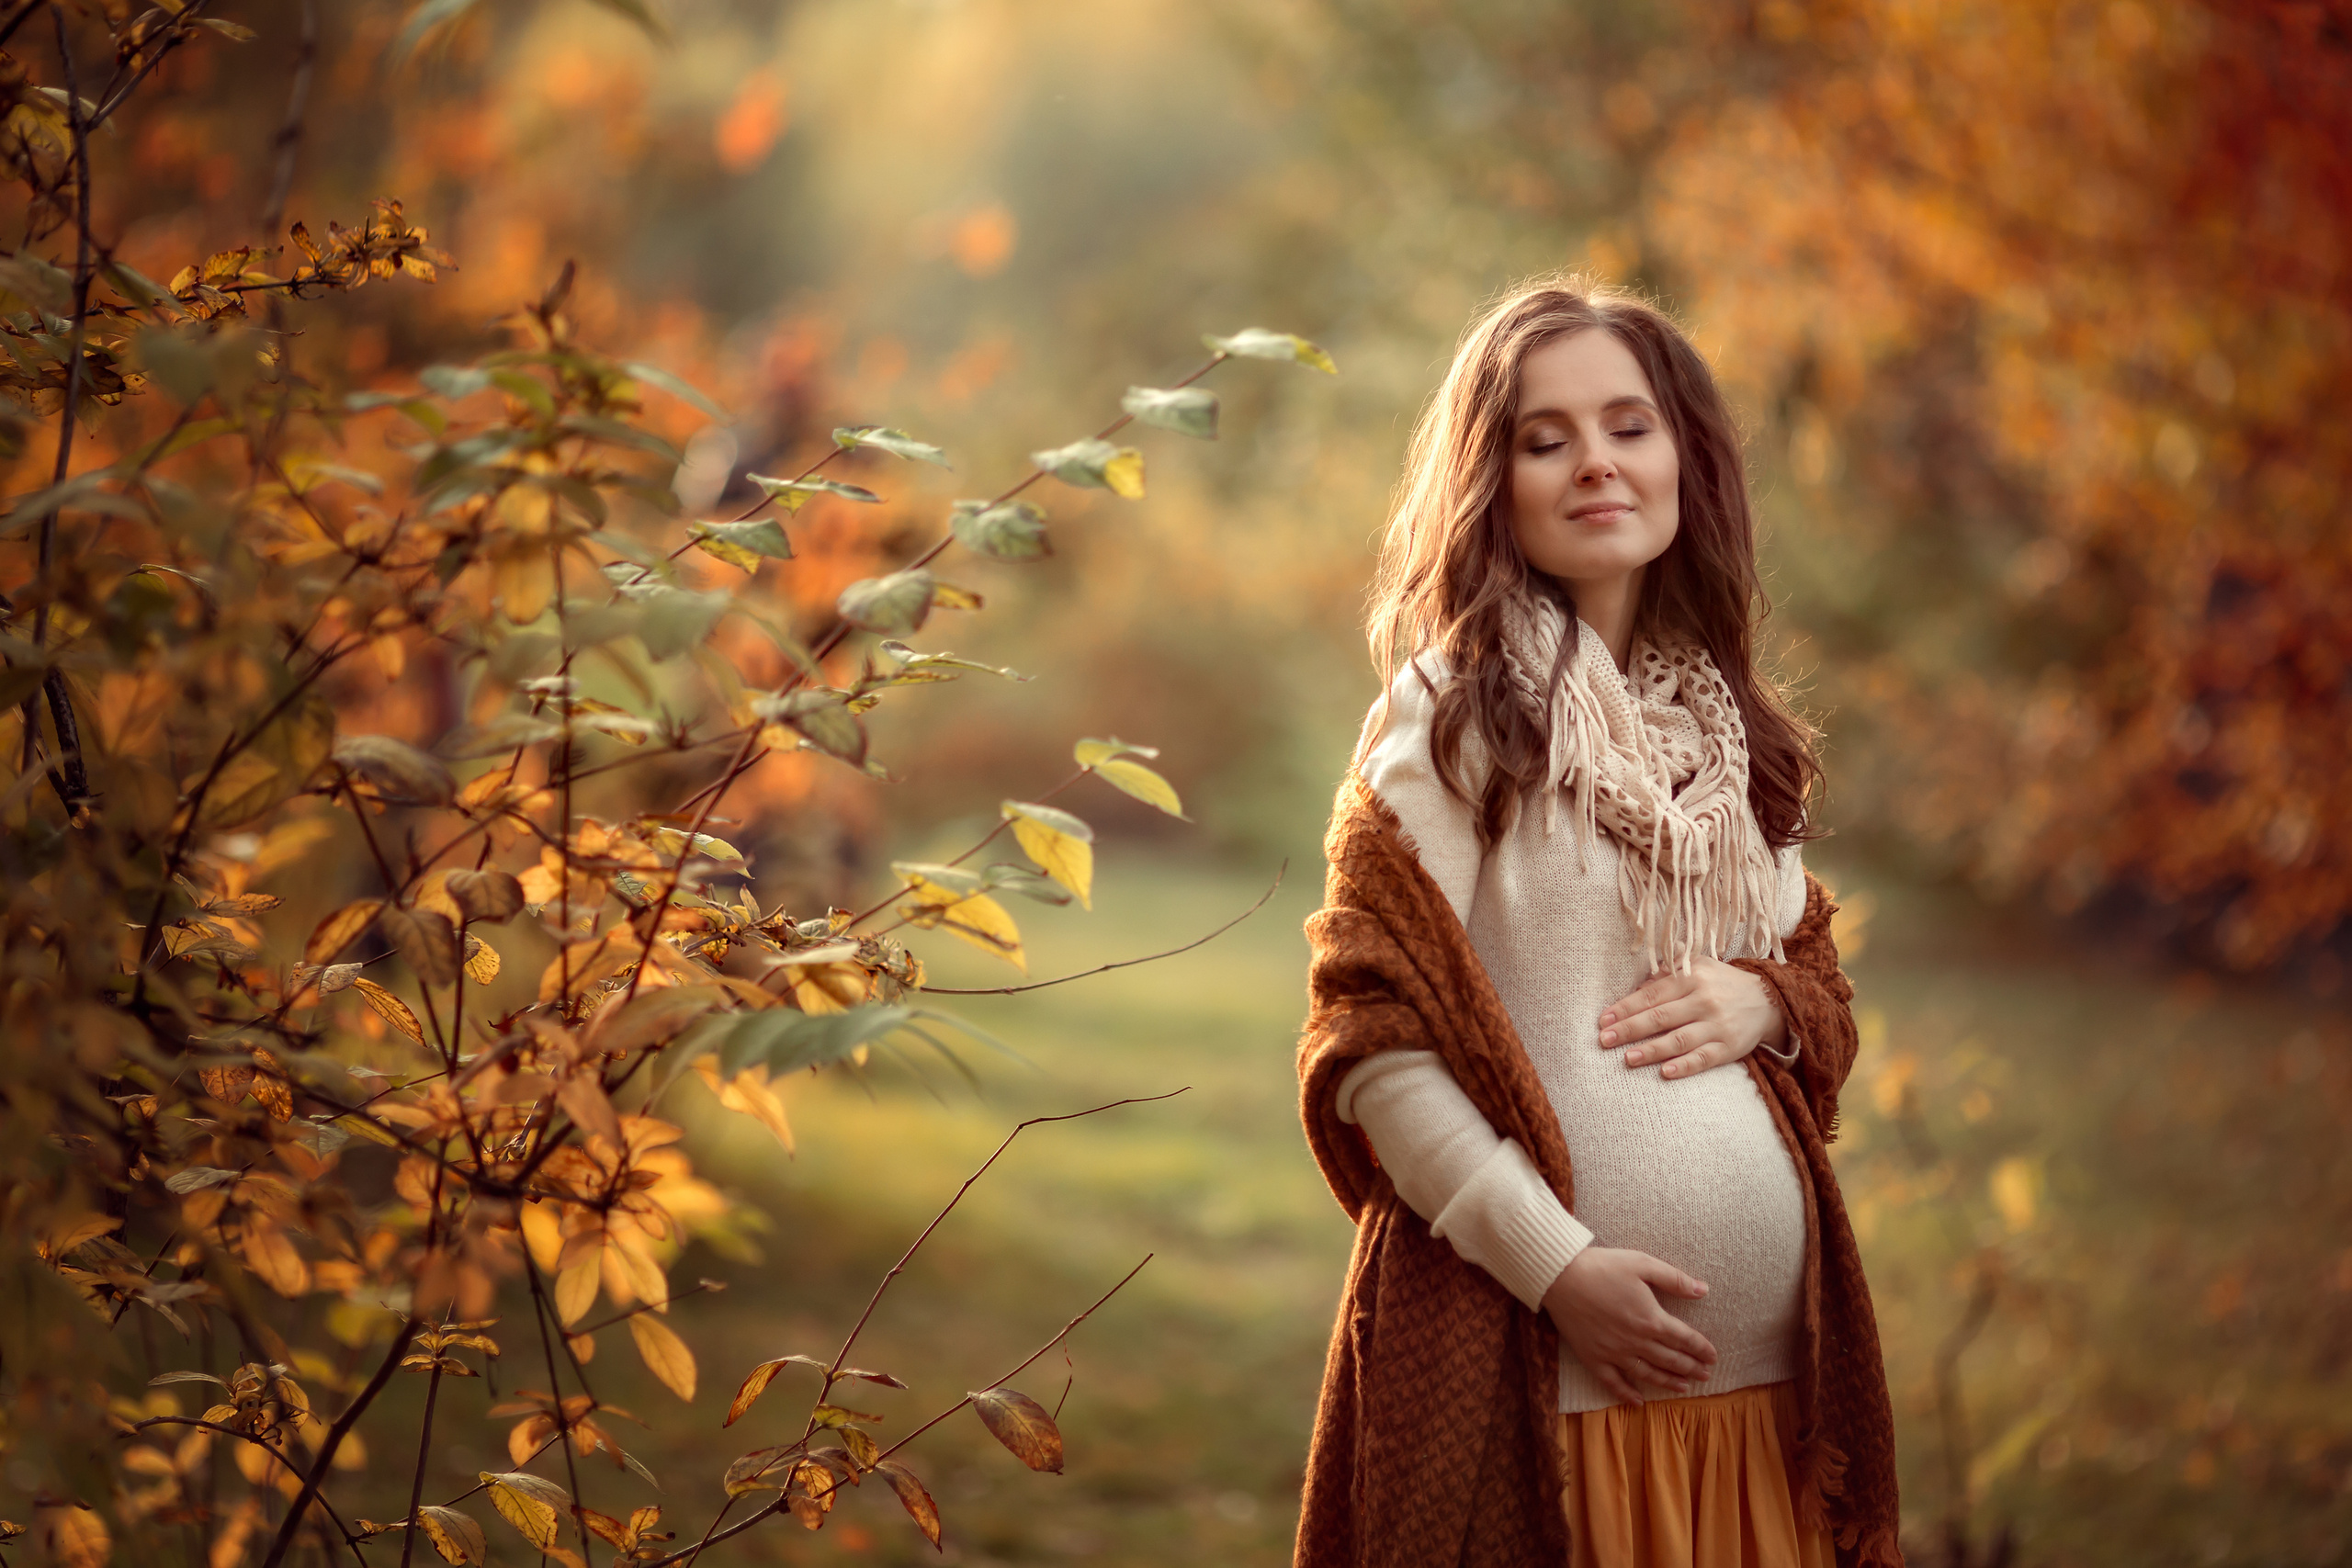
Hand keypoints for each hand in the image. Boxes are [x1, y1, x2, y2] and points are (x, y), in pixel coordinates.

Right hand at [1542, 1246, 1716, 1403]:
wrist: (1560, 1276)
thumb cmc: (1602, 1266)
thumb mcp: (1642, 1264)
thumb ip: (1674, 1279)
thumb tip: (1704, 1290)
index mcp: (1651, 1319)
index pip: (1684, 1339)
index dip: (1701, 1348)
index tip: (1712, 1356)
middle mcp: (1636, 1341)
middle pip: (1670, 1359)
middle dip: (1691, 1368)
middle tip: (1705, 1375)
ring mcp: (1614, 1353)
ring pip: (1648, 1374)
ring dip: (1668, 1382)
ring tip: (1683, 1387)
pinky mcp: (1593, 1358)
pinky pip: (1613, 1382)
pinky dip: (1627, 1394)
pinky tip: (1638, 1402)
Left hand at [1598, 958, 1784, 1079]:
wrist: (1769, 1000)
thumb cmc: (1722, 982)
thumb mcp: (1698, 966)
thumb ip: (1668, 971)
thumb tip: (1636, 983)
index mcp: (1692, 977)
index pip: (1652, 994)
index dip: (1626, 1007)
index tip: (1604, 1020)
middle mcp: (1704, 1001)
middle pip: (1661, 1017)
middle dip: (1629, 1029)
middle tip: (1605, 1040)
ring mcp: (1718, 1025)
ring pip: (1679, 1040)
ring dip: (1651, 1050)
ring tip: (1627, 1058)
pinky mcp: (1730, 1047)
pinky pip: (1704, 1058)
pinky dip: (1685, 1066)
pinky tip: (1665, 1073)